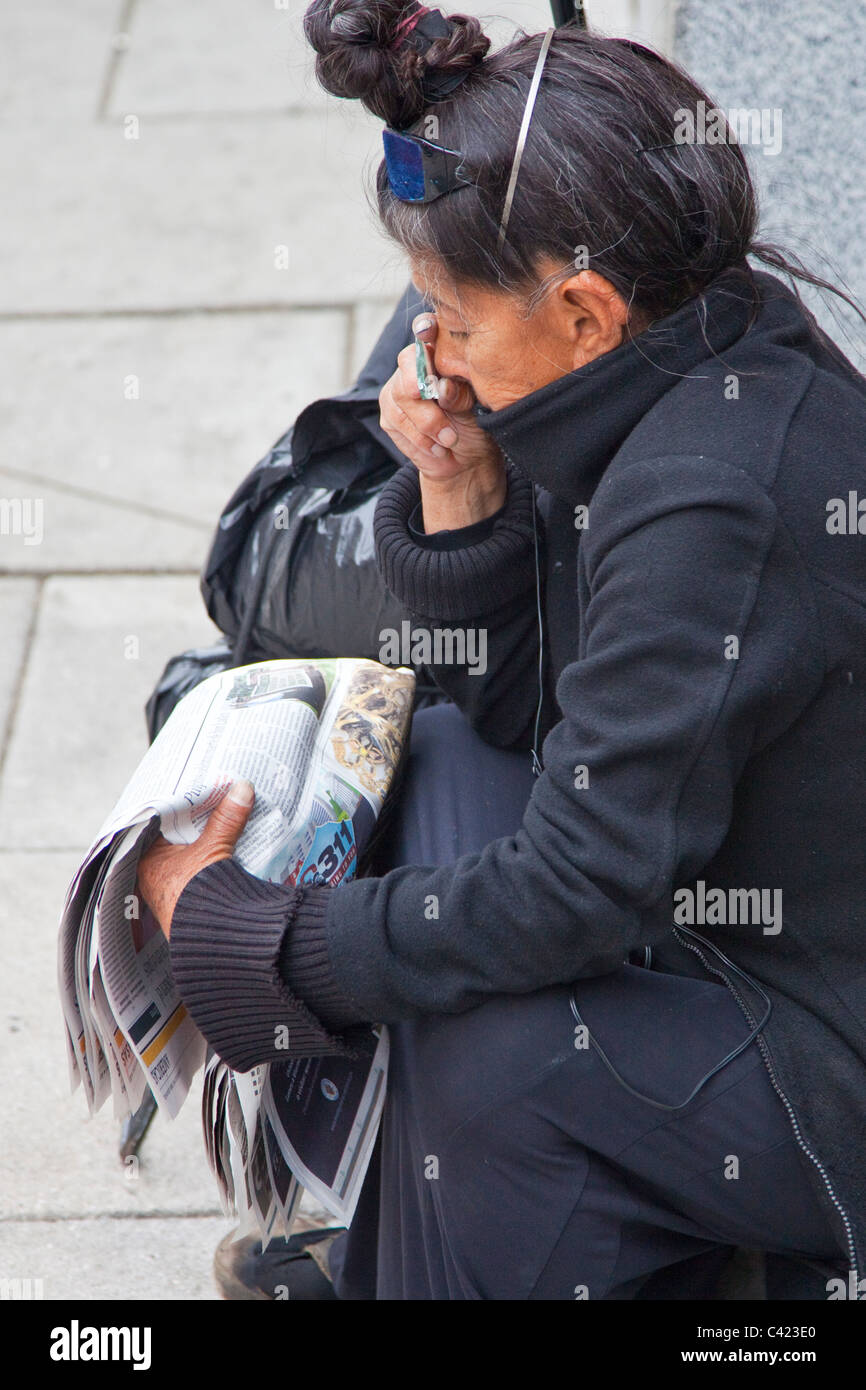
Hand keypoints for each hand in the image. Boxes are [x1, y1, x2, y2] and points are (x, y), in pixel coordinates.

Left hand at [137, 780, 254, 939]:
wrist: (217, 940)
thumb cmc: (198, 895)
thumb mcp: (213, 850)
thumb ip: (226, 819)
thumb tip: (242, 789)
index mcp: (146, 861)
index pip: (156, 825)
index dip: (174, 808)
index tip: (188, 789)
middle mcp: (152, 876)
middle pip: (171, 840)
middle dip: (190, 823)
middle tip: (207, 797)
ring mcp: (170, 891)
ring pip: (185, 856)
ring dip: (201, 842)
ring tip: (218, 816)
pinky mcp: (187, 903)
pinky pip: (196, 872)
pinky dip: (208, 860)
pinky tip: (223, 846)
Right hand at [379, 313, 504, 484]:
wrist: (466, 459)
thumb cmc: (475, 423)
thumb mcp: (476, 407)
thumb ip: (460, 394)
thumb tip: (443, 388)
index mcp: (440, 354)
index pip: (427, 329)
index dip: (425, 327)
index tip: (428, 331)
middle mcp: (414, 366)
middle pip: (407, 362)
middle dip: (422, 386)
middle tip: (434, 402)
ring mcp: (397, 390)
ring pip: (401, 396)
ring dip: (427, 423)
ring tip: (450, 439)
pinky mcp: (389, 416)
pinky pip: (397, 422)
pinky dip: (420, 440)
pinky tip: (438, 449)